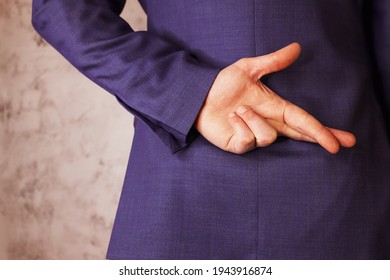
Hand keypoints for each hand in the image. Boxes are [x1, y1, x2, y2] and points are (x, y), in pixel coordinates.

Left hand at [195, 43, 355, 153]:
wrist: (198, 97)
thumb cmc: (222, 85)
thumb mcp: (248, 68)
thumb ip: (272, 62)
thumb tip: (296, 47)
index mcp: (275, 108)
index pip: (304, 120)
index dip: (323, 130)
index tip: (345, 139)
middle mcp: (268, 124)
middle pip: (300, 136)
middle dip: (319, 139)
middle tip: (338, 147)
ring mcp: (254, 137)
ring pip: (268, 136)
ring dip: (252, 118)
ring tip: (237, 109)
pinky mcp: (240, 146)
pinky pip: (248, 139)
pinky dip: (239, 124)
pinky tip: (230, 118)